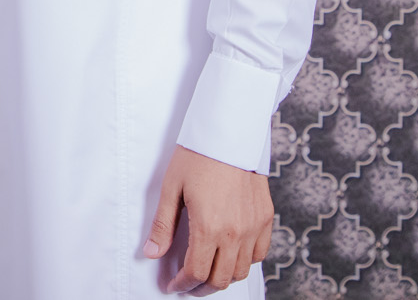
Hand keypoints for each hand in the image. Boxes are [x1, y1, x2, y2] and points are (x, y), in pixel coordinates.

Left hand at [143, 145, 272, 293]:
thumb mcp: (171, 188)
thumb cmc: (197, 156)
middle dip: (201, 288)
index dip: (182, 285)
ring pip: (241, 271)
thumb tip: (152, 253)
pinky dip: (245, 261)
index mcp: (208, 227)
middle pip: (220, 279)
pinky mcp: (266, 217)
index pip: (196, 273)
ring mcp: (254, 226)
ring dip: (223, 277)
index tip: (173, 285)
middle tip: (188, 284)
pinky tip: (231, 255)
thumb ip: (163, 225)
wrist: (229, 133)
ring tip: (208, 272)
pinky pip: (259, 253)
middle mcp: (235, 233)